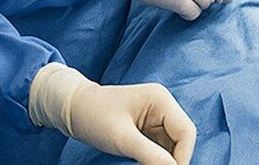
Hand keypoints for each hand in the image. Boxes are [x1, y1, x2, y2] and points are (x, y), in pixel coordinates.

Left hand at [31, 64, 196, 164]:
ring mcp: (155, 117)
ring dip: (165, 161)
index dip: (182, 157)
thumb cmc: (94, 117)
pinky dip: (156, 159)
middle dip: (173, 160)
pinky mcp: (147, 128)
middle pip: (181, 139)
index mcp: (160, 100)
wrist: (72, 110)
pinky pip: (160, 147)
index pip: (186, 132)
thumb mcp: (122, 139)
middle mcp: (162, 106)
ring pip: (172, 145)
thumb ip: (151, 155)